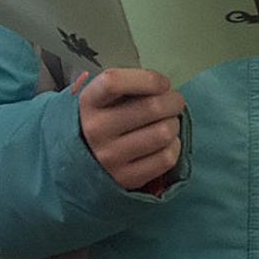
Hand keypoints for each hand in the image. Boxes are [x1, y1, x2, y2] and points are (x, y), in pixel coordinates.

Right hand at [77, 68, 184, 189]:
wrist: (84, 161)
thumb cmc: (103, 117)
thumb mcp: (103, 96)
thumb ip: (127, 85)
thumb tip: (164, 88)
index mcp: (89, 102)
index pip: (114, 82)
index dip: (147, 79)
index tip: (163, 83)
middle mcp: (96, 130)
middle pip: (151, 108)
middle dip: (173, 101)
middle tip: (175, 101)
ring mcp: (111, 158)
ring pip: (163, 133)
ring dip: (174, 123)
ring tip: (169, 121)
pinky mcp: (126, 179)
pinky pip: (166, 158)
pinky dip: (174, 146)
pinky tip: (167, 142)